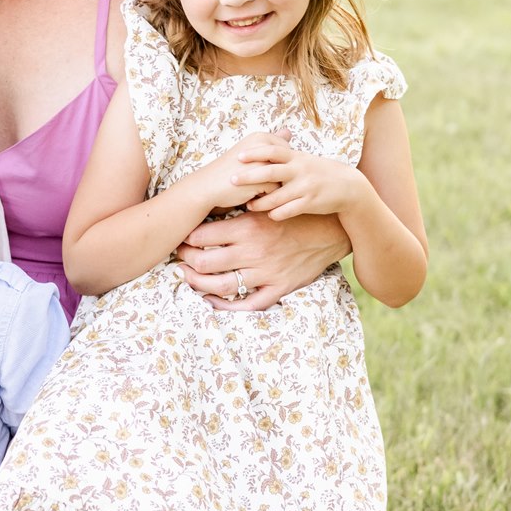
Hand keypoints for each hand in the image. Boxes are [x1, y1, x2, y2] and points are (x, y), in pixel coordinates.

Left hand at [175, 205, 351, 311]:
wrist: (330, 230)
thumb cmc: (292, 213)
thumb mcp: (265, 204)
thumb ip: (239, 207)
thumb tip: (207, 206)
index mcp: (248, 227)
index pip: (202, 236)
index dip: (185, 239)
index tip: (180, 238)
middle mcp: (254, 252)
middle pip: (205, 263)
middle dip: (186, 261)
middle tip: (180, 258)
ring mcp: (266, 273)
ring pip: (220, 287)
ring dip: (198, 283)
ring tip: (188, 277)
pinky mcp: (279, 288)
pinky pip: (248, 304)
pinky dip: (226, 306)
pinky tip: (212, 300)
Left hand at [227, 137, 363, 222]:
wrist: (348, 187)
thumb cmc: (320, 172)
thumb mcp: (304, 159)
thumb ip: (284, 155)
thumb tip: (262, 146)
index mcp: (297, 157)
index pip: (273, 151)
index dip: (255, 152)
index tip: (239, 155)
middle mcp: (300, 170)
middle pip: (270, 172)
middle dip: (249, 177)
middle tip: (232, 180)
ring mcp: (305, 187)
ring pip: (277, 196)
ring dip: (260, 202)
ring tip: (248, 205)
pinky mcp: (311, 203)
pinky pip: (289, 210)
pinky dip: (277, 213)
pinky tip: (268, 215)